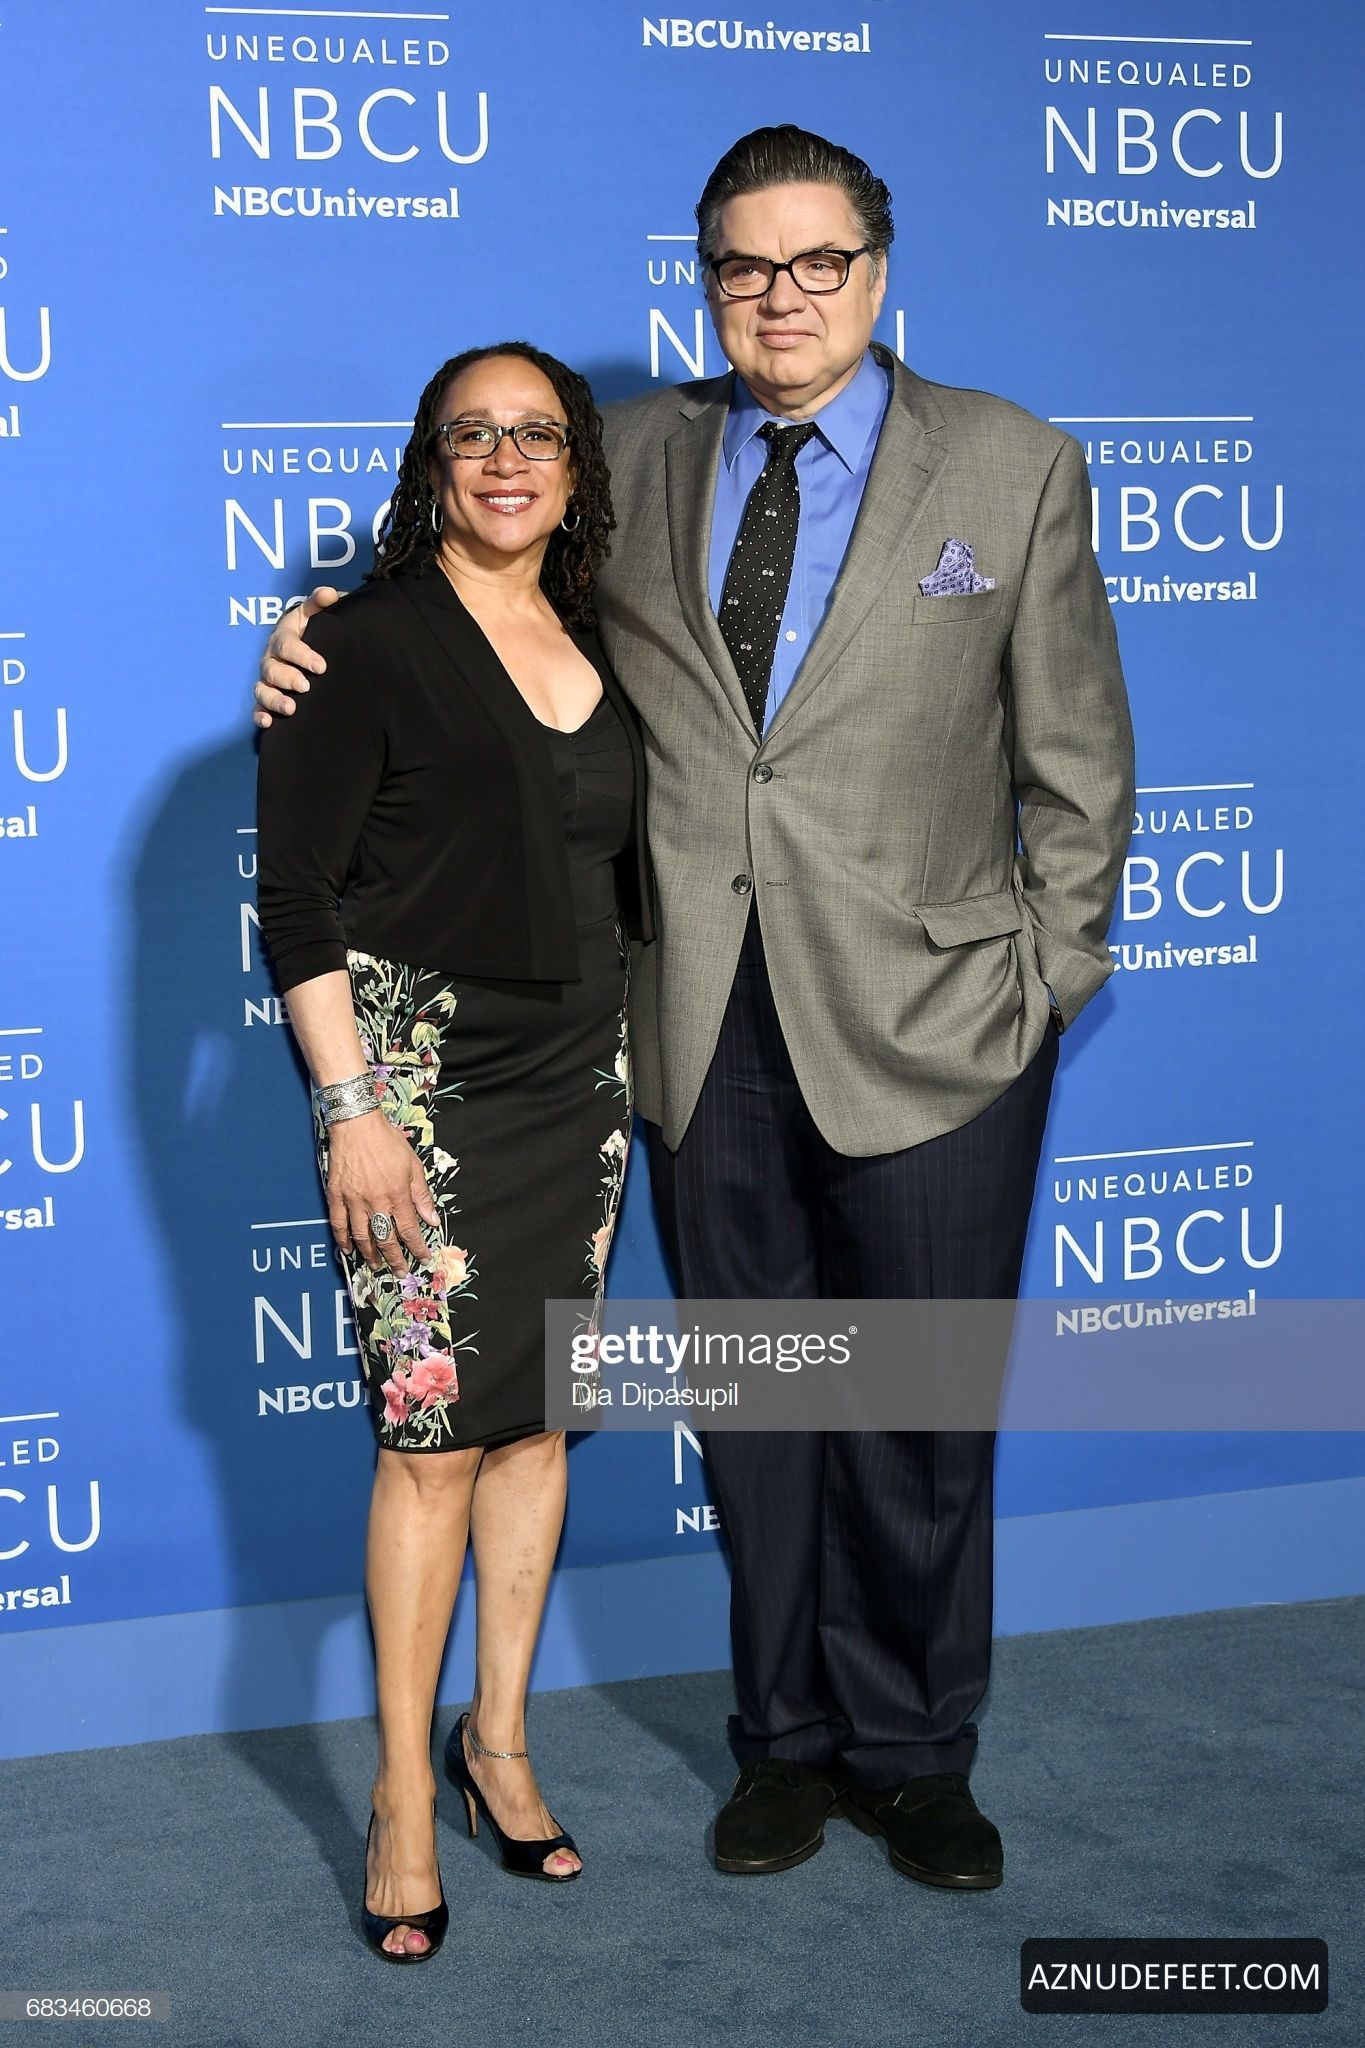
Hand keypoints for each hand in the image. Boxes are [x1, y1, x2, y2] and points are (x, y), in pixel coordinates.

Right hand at [253, 585, 342, 727]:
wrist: (310, 649)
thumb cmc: (313, 631)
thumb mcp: (315, 614)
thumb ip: (321, 602)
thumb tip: (330, 593)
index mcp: (283, 637)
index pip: (287, 644)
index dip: (302, 655)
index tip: (321, 666)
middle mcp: (272, 658)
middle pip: (272, 669)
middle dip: (288, 678)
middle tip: (306, 687)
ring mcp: (268, 679)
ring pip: (263, 689)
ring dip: (274, 699)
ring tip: (291, 709)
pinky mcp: (267, 698)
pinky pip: (258, 708)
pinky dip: (260, 716)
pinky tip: (268, 724)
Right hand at [325, 1109, 438, 1275]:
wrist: (356, 1124)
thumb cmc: (387, 1142)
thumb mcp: (413, 1165)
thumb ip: (421, 1195)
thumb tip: (432, 1220)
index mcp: (397, 1194)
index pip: (409, 1230)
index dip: (417, 1248)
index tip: (423, 1258)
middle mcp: (375, 1201)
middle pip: (386, 1239)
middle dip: (395, 1259)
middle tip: (401, 1272)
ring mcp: (353, 1200)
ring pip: (362, 1236)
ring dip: (370, 1254)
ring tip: (376, 1265)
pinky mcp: (336, 1195)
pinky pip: (338, 1224)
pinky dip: (343, 1240)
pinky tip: (348, 1250)